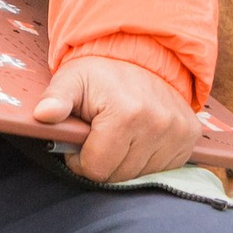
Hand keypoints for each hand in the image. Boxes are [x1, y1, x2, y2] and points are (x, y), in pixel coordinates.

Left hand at [34, 52, 204, 185]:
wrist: (141, 57)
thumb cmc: (99, 73)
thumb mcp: (71, 80)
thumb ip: (55, 99)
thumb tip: (42, 115)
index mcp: (126, 113)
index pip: (96, 168)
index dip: (80, 159)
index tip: (80, 140)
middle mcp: (158, 124)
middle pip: (119, 175)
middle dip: (102, 160)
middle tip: (98, 135)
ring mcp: (178, 132)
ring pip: (140, 174)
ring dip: (125, 160)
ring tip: (119, 133)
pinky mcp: (190, 137)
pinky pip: (162, 168)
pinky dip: (146, 158)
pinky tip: (139, 136)